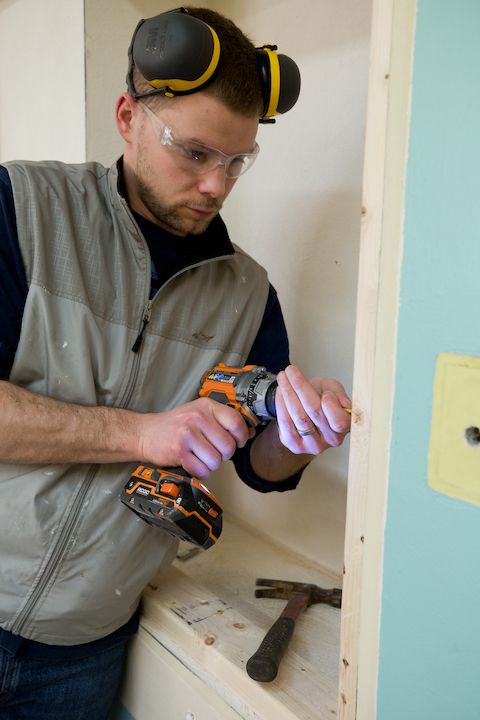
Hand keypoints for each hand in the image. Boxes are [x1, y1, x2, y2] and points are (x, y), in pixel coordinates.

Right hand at [137, 397, 253, 477]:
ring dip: (211, 465)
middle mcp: (197, 418)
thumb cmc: (176, 425)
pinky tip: (193, 464)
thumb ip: (223, 421)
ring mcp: (187, 434)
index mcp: (206, 406)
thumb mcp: (200, 414)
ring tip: (201, 458)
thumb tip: (251, 431)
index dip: (242, 437)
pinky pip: (202, 470)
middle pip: (228, 446)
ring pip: (216, 460)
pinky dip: (200, 472)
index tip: (238, 442)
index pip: (236, 422)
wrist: (145, 433)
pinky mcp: (178, 451)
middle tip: (213, 452)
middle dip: (224, 455)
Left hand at [274, 365, 350, 454]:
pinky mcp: (296, 446)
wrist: (306, 406)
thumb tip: (342, 402)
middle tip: (291, 371)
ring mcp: (313, 445)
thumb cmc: (323, 397)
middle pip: (315, 412)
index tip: (324, 392)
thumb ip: (338, 394)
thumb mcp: (334, 389)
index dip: (331, 406)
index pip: (339, 421)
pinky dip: (281, 404)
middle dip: (300, 387)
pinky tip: (280, 391)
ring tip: (283, 377)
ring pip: (299, 416)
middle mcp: (331, 440)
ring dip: (288, 392)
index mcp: (346, 427)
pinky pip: (286, 423)